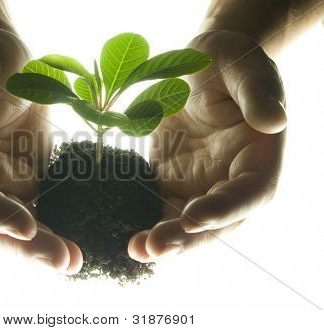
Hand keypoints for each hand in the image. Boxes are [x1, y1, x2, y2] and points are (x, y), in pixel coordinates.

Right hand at [0, 28, 81, 272]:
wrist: (9, 63)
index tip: (26, 226)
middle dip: (21, 244)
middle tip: (62, 260)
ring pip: (10, 225)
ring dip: (39, 246)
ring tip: (73, 261)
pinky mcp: (17, 182)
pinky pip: (33, 212)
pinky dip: (51, 229)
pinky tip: (75, 241)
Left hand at [128, 30, 285, 260]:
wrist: (201, 69)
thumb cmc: (230, 65)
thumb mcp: (246, 70)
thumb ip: (258, 94)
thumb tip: (275, 121)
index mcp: (256, 159)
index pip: (248, 194)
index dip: (223, 209)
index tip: (192, 216)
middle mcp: (229, 181)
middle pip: (214, 223)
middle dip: (186, 238)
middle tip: (153, 247)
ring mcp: (199, 185)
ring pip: (184, 224)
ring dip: (163, 240)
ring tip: (136, 249)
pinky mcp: (172, 182)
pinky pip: (159, 208)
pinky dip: (144, 222)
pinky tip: (124, 230)